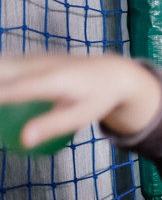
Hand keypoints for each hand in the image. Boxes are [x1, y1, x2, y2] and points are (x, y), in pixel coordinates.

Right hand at [0, 54, 160, 148]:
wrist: (112, 72)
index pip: (12, 89)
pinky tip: (0, 94)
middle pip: (0, 71)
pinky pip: (3, 65)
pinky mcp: (27, 58)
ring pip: (0, 64)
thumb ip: (52, 126)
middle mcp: (37, 63)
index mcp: (52, 79)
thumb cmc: (97, 98)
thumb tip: (23, 142)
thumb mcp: (82, 116)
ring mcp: (31, 57)